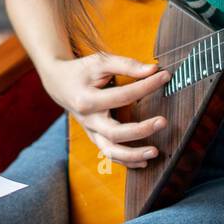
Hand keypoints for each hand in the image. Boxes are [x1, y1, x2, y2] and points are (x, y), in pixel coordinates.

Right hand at [39, 52, 170, 168]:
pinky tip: (144, 161)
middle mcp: (88, 120)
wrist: (59, 84)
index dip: (146, 86)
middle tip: (163, 121)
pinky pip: (110, 154)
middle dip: (141, 130)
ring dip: (133, 155)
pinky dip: (127, 161)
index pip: (122, 96)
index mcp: (87, 100)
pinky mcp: (95, 138)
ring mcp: (91, 132)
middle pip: (115, 133)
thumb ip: (126, 65)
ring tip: (155, 152)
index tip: (165, 77)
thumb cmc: (81, 71)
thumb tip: (153, 70)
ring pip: (110, 151)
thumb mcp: (100, 62)